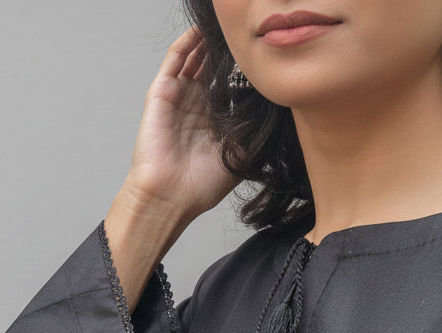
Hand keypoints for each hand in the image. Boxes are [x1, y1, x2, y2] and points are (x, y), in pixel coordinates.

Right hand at [104, 29, 239, 307]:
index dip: (246, 68)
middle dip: (229, 49)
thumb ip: (257, 130)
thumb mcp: (242, 154)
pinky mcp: (161, 94)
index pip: (231, 83)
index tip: (266, 54)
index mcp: (213, 119)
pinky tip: (203, 29)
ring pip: (195, 57)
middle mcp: (195, 105)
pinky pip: (174, 60)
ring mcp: (178, 97)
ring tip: (227, 26)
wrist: (170, 197)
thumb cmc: (200, 186)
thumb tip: (280, 106)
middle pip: (213, 66)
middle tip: (248, 33)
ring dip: (209, 40)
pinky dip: (187, 41)